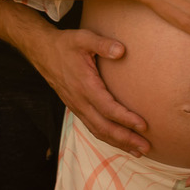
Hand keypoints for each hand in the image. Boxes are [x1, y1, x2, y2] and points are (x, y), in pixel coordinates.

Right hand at [26, 27, 150, 155]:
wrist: (43, 51)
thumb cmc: (65, 44)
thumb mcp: (83, 38)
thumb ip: (103, 44)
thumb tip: (121, 51)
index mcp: (84, 85)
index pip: (108, 108)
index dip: (126, 119)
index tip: (143, 125)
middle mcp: (80, 101)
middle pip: (104, 127)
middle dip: (126, 139)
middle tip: (146, 147)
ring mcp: (77, 106)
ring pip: (98, 131)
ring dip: (118, 142)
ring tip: (137, 150)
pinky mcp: (76, 108)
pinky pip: (92, 127)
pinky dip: (107, 137)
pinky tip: (119, 141)